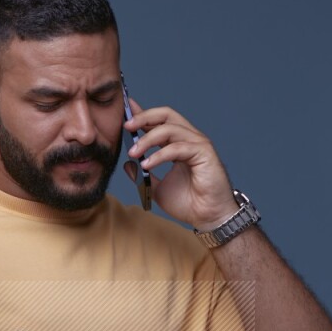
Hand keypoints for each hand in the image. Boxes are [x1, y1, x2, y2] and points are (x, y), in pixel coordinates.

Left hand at [123, 99, 236, 228]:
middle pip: (166, 115)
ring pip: (170, 129)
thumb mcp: (156, 187)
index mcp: (179, 143)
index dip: (143, 115)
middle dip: (144, 117)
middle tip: (126, 126)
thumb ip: (143, 174)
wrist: (207, 218)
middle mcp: (190, 139)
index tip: (124, 113)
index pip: (160, 122)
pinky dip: (160, 155)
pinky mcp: (204, 153)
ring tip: (133, 152)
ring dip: (148, 139)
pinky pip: (178, 148)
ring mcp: (198, 144)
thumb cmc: (188, 203)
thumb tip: (127, 164)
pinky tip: (147, 164)